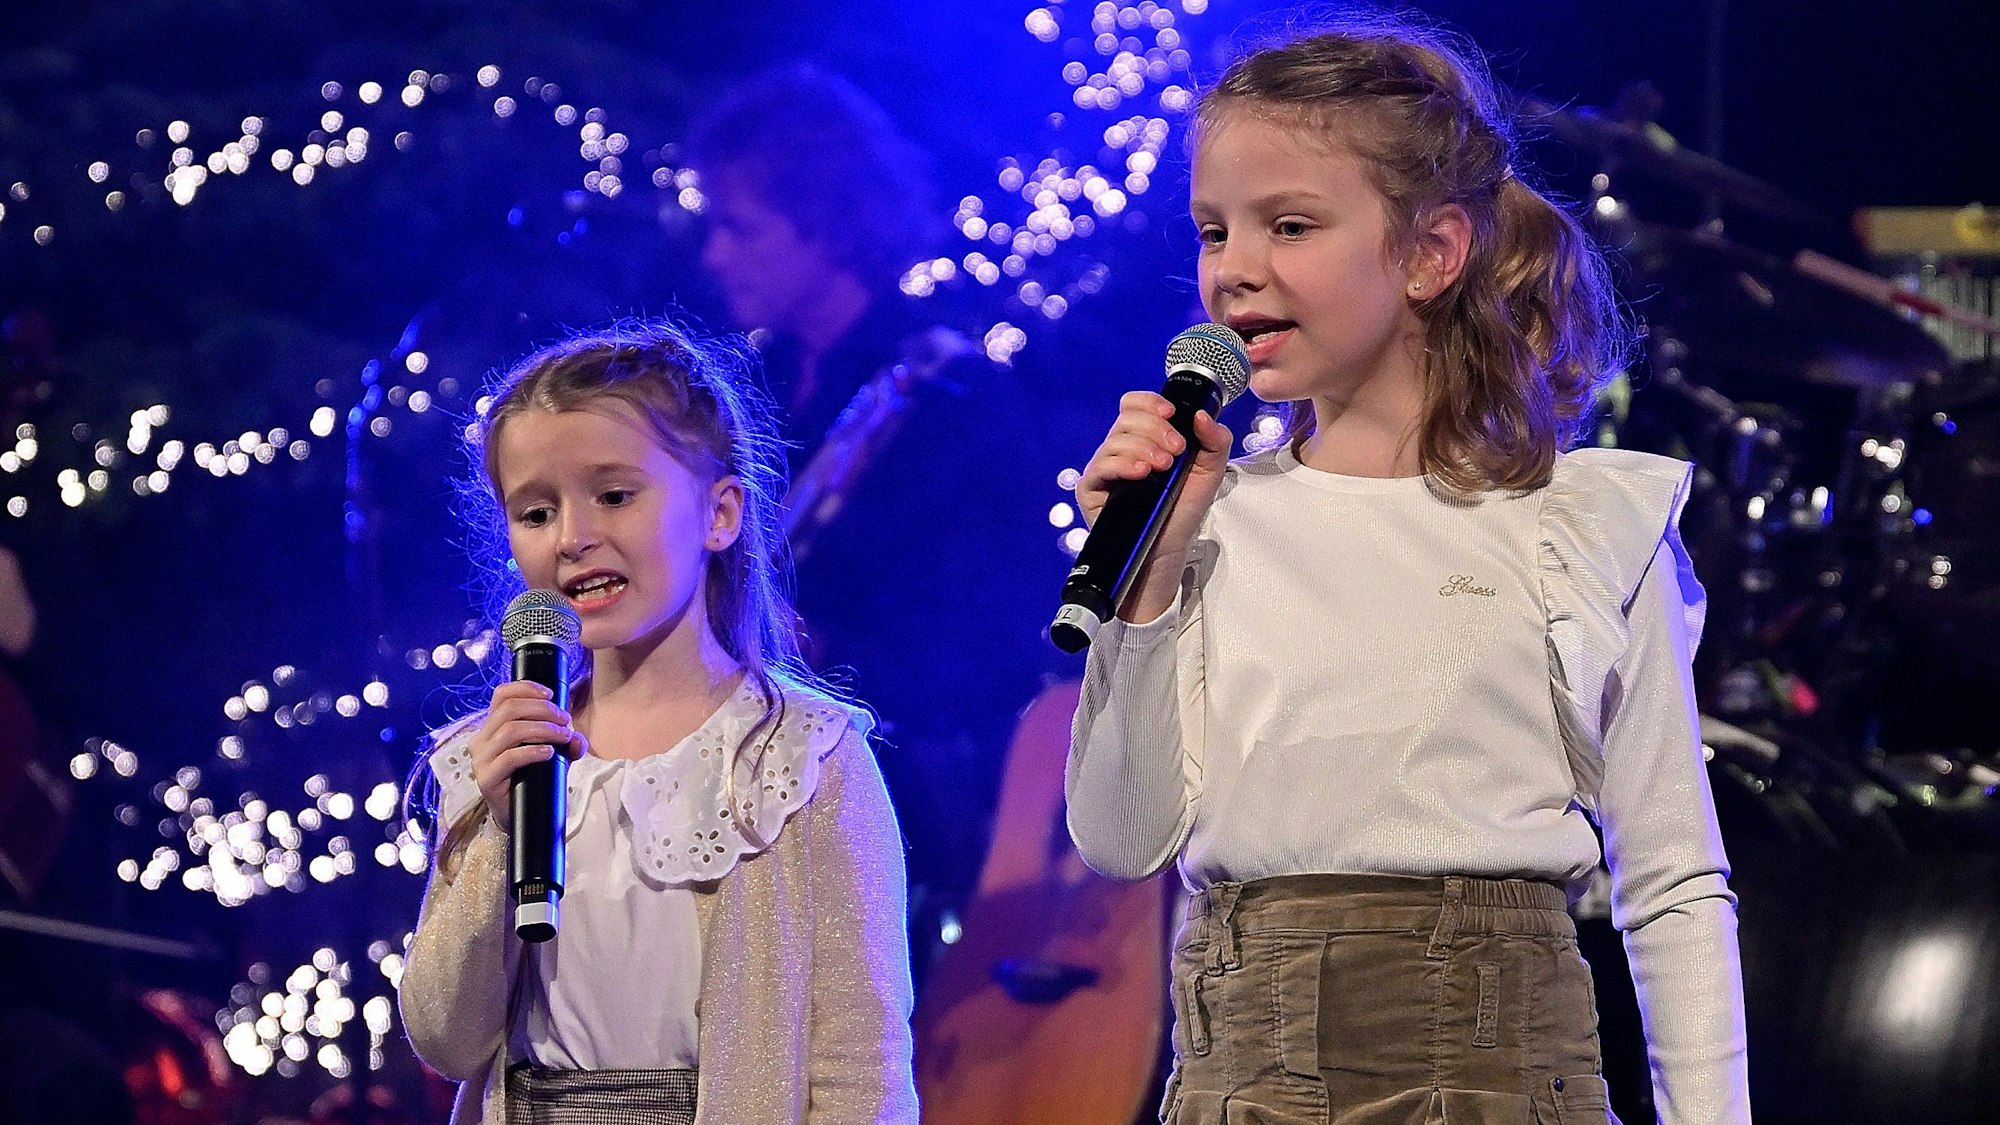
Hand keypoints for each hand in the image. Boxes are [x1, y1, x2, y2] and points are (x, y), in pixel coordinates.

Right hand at [467, 681, 587, 830]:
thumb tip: (577, 739)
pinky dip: (533, 751)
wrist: (522, 815)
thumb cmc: (533, 778)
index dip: (526, 688)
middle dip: (542, 710)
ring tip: (562, 736)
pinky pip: (510, 757)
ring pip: (510, 730)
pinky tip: (549, 752)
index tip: (551, 694)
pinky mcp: (487, 779)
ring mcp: (482, 760)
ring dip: (542, 728)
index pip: (501, 695)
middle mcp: (482, 740)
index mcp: (493, 727)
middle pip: (509, 709)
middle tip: (564, 720)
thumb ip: (567, 744)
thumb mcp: (554, 755)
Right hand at [1075, 391, 1232, 622]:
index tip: (1171, 414)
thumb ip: (1216, 441)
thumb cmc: (1183, 510)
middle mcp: (1122, 448)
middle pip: (1127, 418)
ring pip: (1116, 439)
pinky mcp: (1092, 488)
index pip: (1135, 405)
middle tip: (1176, 451)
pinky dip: (1123, 464)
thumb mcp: (1210, 473)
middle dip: (1156, 429)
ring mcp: (1105, 467)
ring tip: (1163, 468)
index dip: (1150, 402)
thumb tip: (1202, 415)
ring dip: (1144, 447)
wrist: (1168, 548)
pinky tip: (1141, 473)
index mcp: (1144, 438)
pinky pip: (1101, 465)